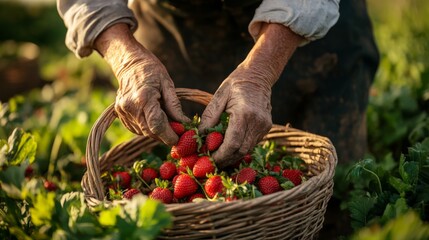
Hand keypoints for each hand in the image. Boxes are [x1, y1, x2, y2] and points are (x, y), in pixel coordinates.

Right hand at [95, 24, 188, 144]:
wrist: (129, 62)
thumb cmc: (152, 70)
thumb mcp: (167, 84)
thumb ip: (174, 105)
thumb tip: (183, 123)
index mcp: (144, 98)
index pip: (157, 125)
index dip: (169, 135)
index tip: (179, 139)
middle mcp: (131, 107)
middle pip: (150, 132)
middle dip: (164, 136)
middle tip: (176, 134)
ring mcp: (123, 111)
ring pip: (143, 132)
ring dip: (156, 133)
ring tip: (166, 124)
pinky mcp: (120, 113)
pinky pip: (136, 128)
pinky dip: (147, 128)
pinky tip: (153, 120)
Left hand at [199, 23, 303, 167]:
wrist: (258, 75)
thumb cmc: (235, 84)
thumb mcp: (219, 96)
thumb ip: (209, 117)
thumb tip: (200, 137)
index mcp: (245, 113)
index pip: (233, 142)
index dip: (221, 155)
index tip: (209, 159)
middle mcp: (257, 122)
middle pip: (241, 150)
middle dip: (226, 159)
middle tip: (211, 163)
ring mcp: (264, 126)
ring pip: (247, 149)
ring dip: (233, 156)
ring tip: (218, 158)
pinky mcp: (266, 127)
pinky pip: (252, 143)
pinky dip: (240, 148)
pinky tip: (229, 149)